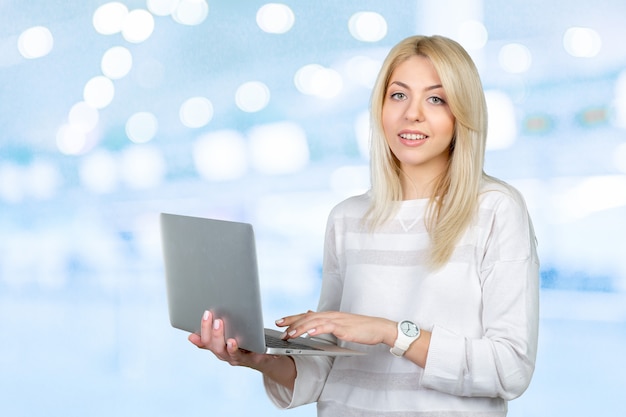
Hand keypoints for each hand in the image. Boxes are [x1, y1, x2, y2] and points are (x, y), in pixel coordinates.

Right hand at [188, 310, 265, 367]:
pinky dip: (233, 348)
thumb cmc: (249, 341)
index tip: (191, 332)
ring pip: (221, 350)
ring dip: (218, 336)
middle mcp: (225, 354)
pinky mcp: (248, 358)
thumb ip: (216, 332)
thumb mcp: (231, 335)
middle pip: (211, 345)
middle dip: (207, 329)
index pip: (205, 343)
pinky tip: (232, 341)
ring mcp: (235, 357)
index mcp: (219, 347)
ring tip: (218, 322)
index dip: (197, 339)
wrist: (269, 357)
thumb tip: (192, 334)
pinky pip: (238, 355)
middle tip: (208, 314)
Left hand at [276, 310, 396, 346]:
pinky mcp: (344, 327)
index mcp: (328, 315)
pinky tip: (309, 334)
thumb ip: (324, 321)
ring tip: (289, 334)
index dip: (291, 318)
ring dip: (300, 327)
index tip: (278, 321)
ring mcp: (337, 320)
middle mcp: (330, 315)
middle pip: (307, 317)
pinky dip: (317, 329)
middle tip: (278, 327)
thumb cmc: (360, 328)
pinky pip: (328, 327)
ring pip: (314, 322)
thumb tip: (310, 315)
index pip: (306, 315)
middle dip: (291, 322)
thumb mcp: (339, 324)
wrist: (378, 328)